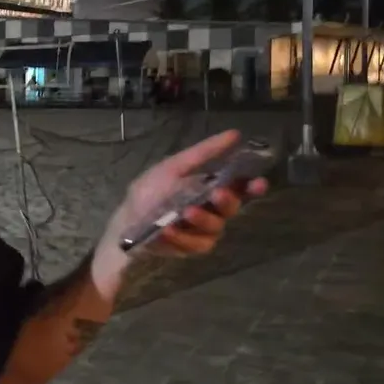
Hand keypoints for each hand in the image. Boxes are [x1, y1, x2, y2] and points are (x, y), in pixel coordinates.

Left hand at [91, 130, 269, 289]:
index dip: (252, 186)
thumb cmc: (149, 193)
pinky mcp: (189, 248)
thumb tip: (235, 134)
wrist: (124, 223)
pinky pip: (195, 244)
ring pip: (215, 228)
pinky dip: (181, 236)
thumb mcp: (173, 167)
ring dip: (201, 219)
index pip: (240, 188)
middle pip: (231, 208)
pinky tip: (167, 229)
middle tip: (217, 194)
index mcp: (210, 188)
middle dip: (227, 201)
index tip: (259, 183)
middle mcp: (212, 211)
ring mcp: (202, 232)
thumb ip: (203, 153)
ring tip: (186, 212)